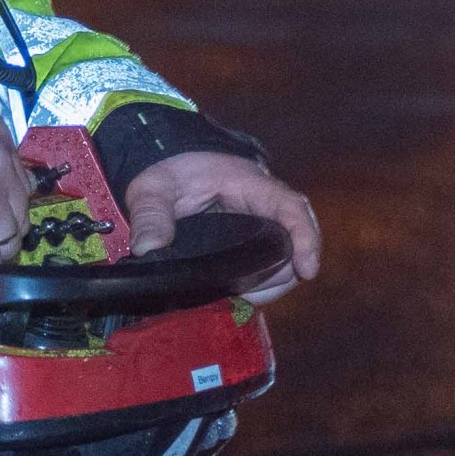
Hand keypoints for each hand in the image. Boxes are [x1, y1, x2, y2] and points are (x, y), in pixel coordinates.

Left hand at [119, 151, 321, 305]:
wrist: (169, 162)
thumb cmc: (168, 169)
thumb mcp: (153, 187)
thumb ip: (150, 214)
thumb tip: (147, 249)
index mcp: (249, 184)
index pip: (291, 208)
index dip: (305, 239)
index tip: (307, 271)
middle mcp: (265, 204)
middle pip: (295, 242)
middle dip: (283, 273)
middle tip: (248, 292)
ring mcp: (262, 223)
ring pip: (286, 258)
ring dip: (272, 281)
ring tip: (241, 293)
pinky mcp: (254, 239)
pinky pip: (271, 262)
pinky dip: (262, 281)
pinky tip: (239, 290)